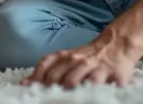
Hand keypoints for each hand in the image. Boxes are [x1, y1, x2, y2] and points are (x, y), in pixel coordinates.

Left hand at [20, 32, 139, 88]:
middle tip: (46, 97)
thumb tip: (25, 83)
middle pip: (58, 76)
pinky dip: (92, 92)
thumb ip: (48, 68)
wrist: (117, 44)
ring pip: (75, 81)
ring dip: (67, 90)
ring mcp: (94, 68)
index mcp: (65, 56)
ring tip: (64, 97)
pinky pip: (100, 86)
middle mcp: (77, 61)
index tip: (28, 89)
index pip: (46, 66)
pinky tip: (86, 97)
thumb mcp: (67, 57)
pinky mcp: (112, 76)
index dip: (36, 78)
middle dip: (50, 88)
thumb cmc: (88, 55)